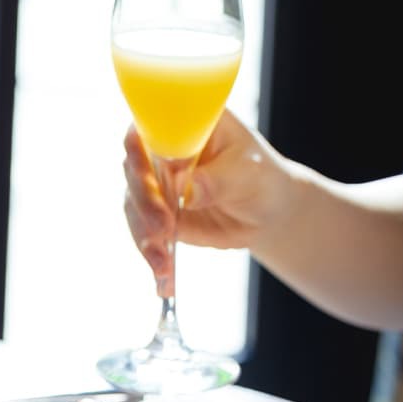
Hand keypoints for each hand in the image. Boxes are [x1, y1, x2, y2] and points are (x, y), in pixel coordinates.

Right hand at [122, 109, 296, 296]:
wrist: (268, 212)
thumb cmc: (262, 177)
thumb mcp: (248, 172)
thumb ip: (218, 178)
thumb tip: (188, 189)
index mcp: (184, 124)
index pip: (148, 122)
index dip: (137, 142)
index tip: (140, 164)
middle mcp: (162, 150)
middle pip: (134, 168)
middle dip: (144, 198)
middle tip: (164, 223)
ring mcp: (155, 183)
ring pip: (134, 204)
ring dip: (144, 233)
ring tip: (162, 261)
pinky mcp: (155, 214)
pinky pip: (143, 232)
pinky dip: (150, 254)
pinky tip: (162, 278)